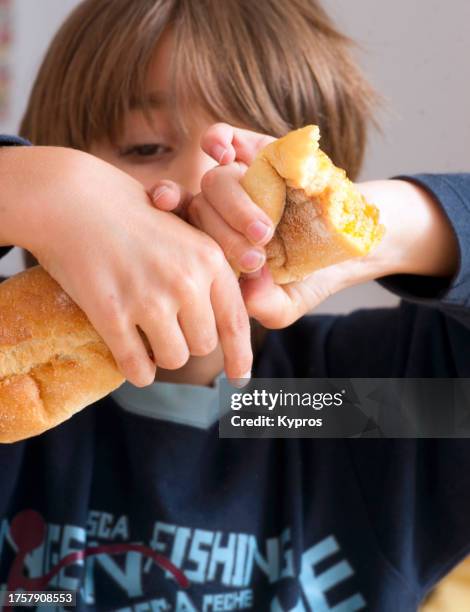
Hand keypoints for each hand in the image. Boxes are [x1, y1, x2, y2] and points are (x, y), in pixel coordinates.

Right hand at [0, 146, 251, 384]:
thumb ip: (205, 272)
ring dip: (161, 354)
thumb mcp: (181, 233)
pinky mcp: (112, 313)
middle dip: (187, 340)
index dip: (241, 355)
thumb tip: (220, 324)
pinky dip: (137, 371)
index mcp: (208, 258)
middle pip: (204, 344)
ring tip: (144, 333)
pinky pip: (137, 367)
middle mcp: (186, 280)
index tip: (240, 379)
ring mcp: (149, 298)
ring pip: (174, 358)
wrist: (70, 199)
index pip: (235, 320)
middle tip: (164, 324)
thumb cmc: (127, 215)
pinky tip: (132, 360)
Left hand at [150, 123, 458, 328]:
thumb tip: (246, 293)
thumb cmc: (312, 274)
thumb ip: (265, 306)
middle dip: (224, 234)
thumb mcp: (288, 304)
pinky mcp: (262, 151)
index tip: (162, 225)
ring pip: (215, 180)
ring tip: (265, 230)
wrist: (353, 241)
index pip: (179, 233)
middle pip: (199, 208)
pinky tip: (222, 153)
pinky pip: (227, 137)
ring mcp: (241, 179)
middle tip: (256, 256)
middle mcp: (221, 210)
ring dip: (235, 205)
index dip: (165, 227)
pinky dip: (219, 141)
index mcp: (216, 243)